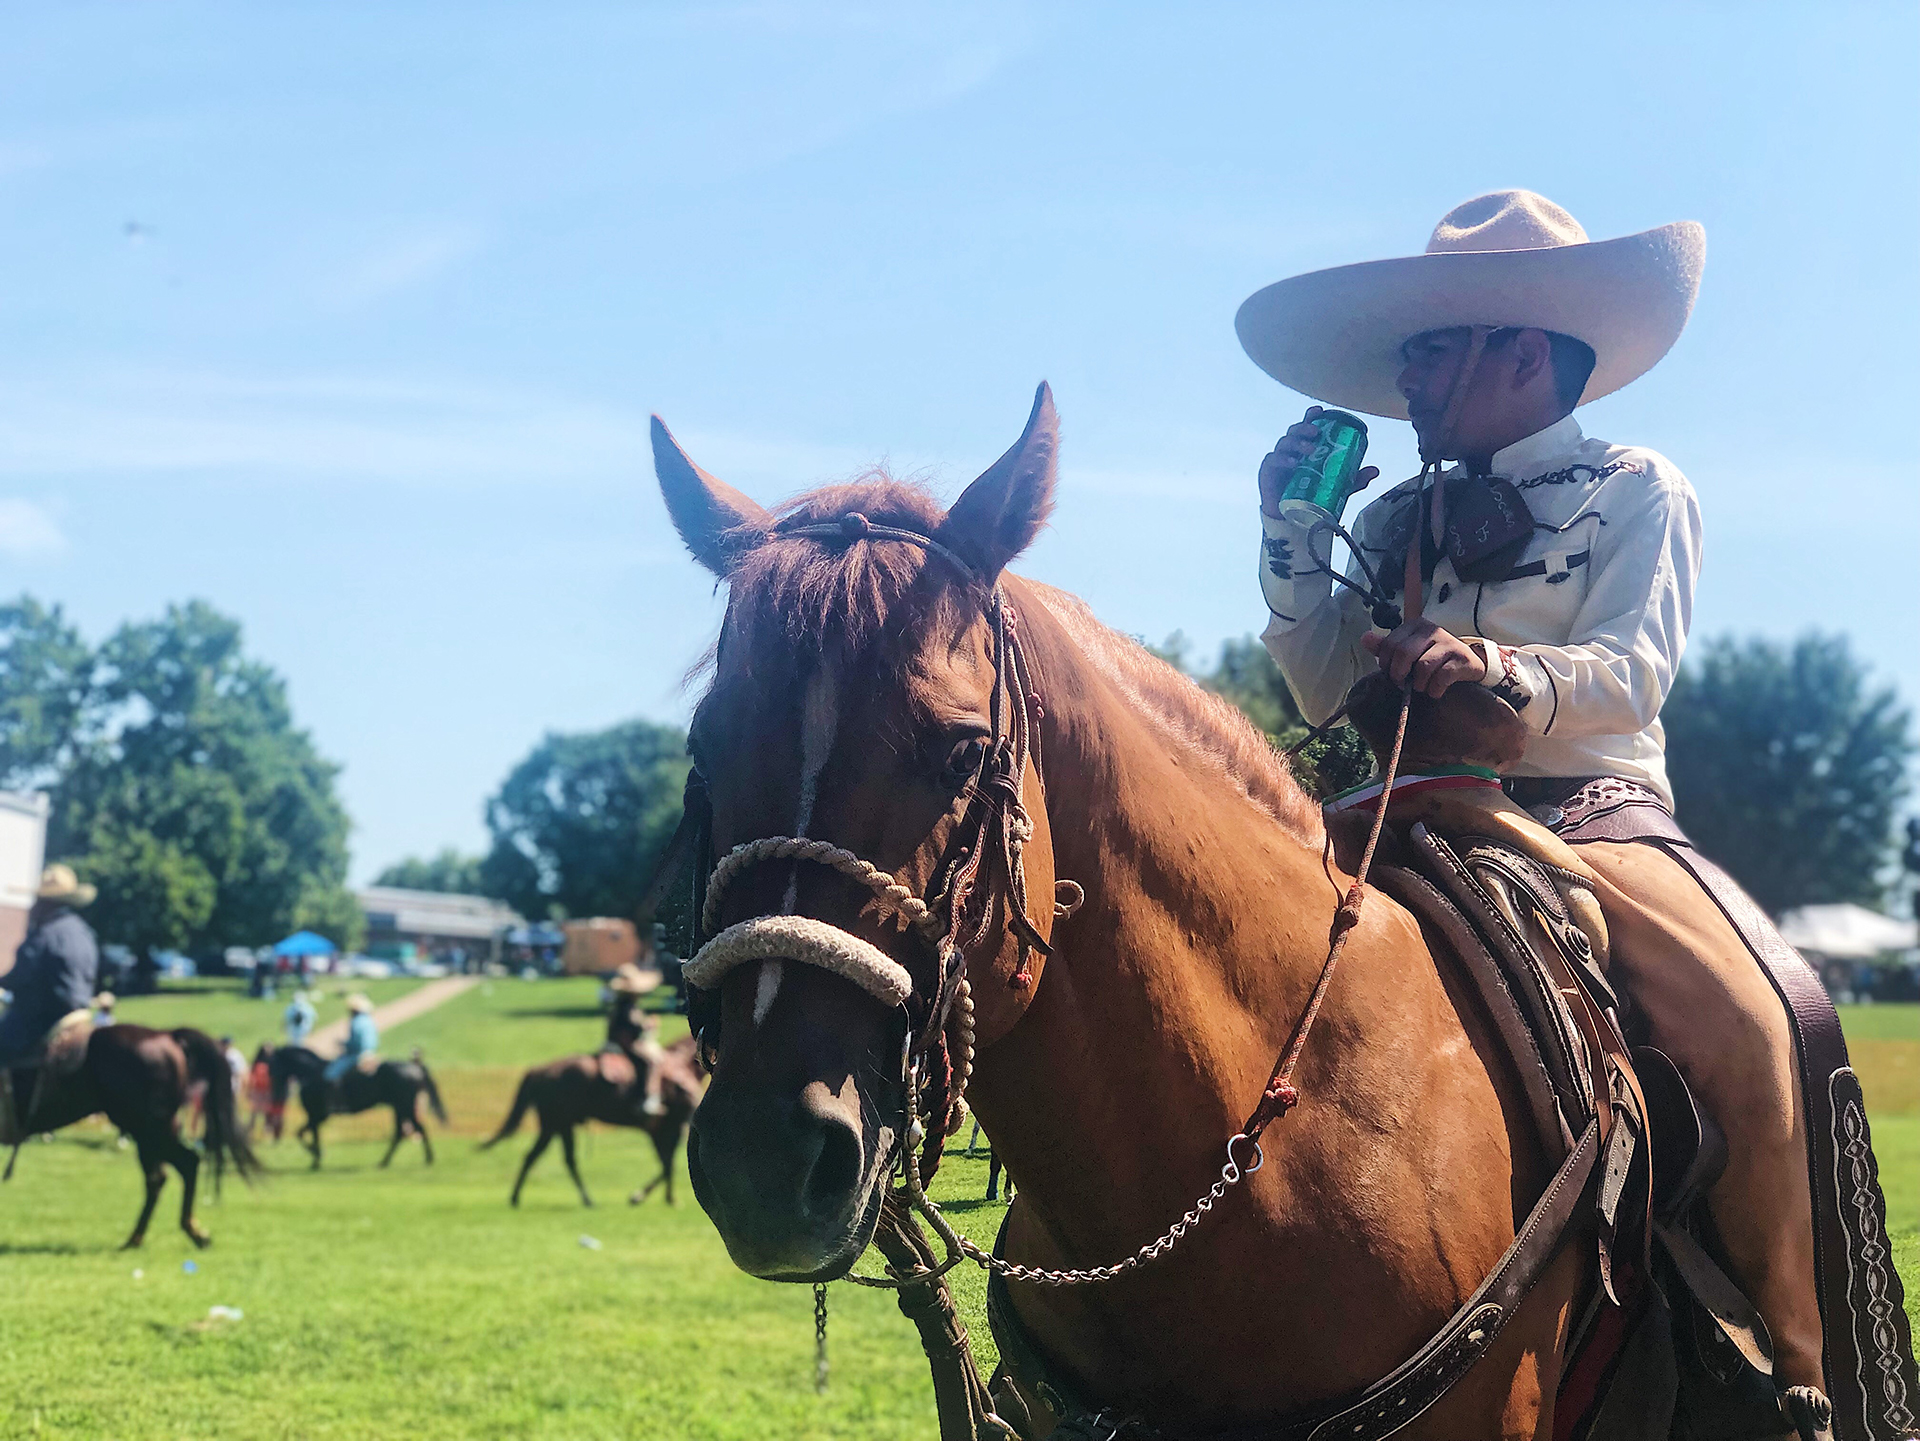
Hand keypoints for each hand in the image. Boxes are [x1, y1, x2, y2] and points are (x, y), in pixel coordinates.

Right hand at [1258, 406, 1379, 518]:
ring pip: (1284, 443)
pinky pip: (1273, 460)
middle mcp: (1291, 450)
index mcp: (1305, 448)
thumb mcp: (1336, 487)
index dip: (1312, 416)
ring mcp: (1278, 459)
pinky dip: (1283, 460)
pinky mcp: (1268, 471)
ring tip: (1309, 449)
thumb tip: (1375, 470)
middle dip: (1305, 427)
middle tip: (1316, 432)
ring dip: (1297, 443)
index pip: (1307, 427)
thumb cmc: (1311, 496)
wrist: (1291, 519)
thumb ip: (1353, 479)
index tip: (1320, 411)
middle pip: (1295, 431)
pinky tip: (1293, 463)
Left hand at [1361, 618, 1486, 697]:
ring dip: (1419, 684)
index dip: (1386, 664)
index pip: (1389, 645)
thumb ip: (1386, 647)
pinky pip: (1441, 678)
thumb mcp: (1409, 649)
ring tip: (1422, 687)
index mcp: (1415, 625)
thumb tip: (1365, 638)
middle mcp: (1432, 629)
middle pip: (1404, 654)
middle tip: (1404, 684)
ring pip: (1423, 667)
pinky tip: (1436, 690)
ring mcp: (1448, 643)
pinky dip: (1435, 690)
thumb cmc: (1432, 657)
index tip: (1393, 675)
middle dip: (1400, 675)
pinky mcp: (1462, 658)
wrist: (1468, 662)